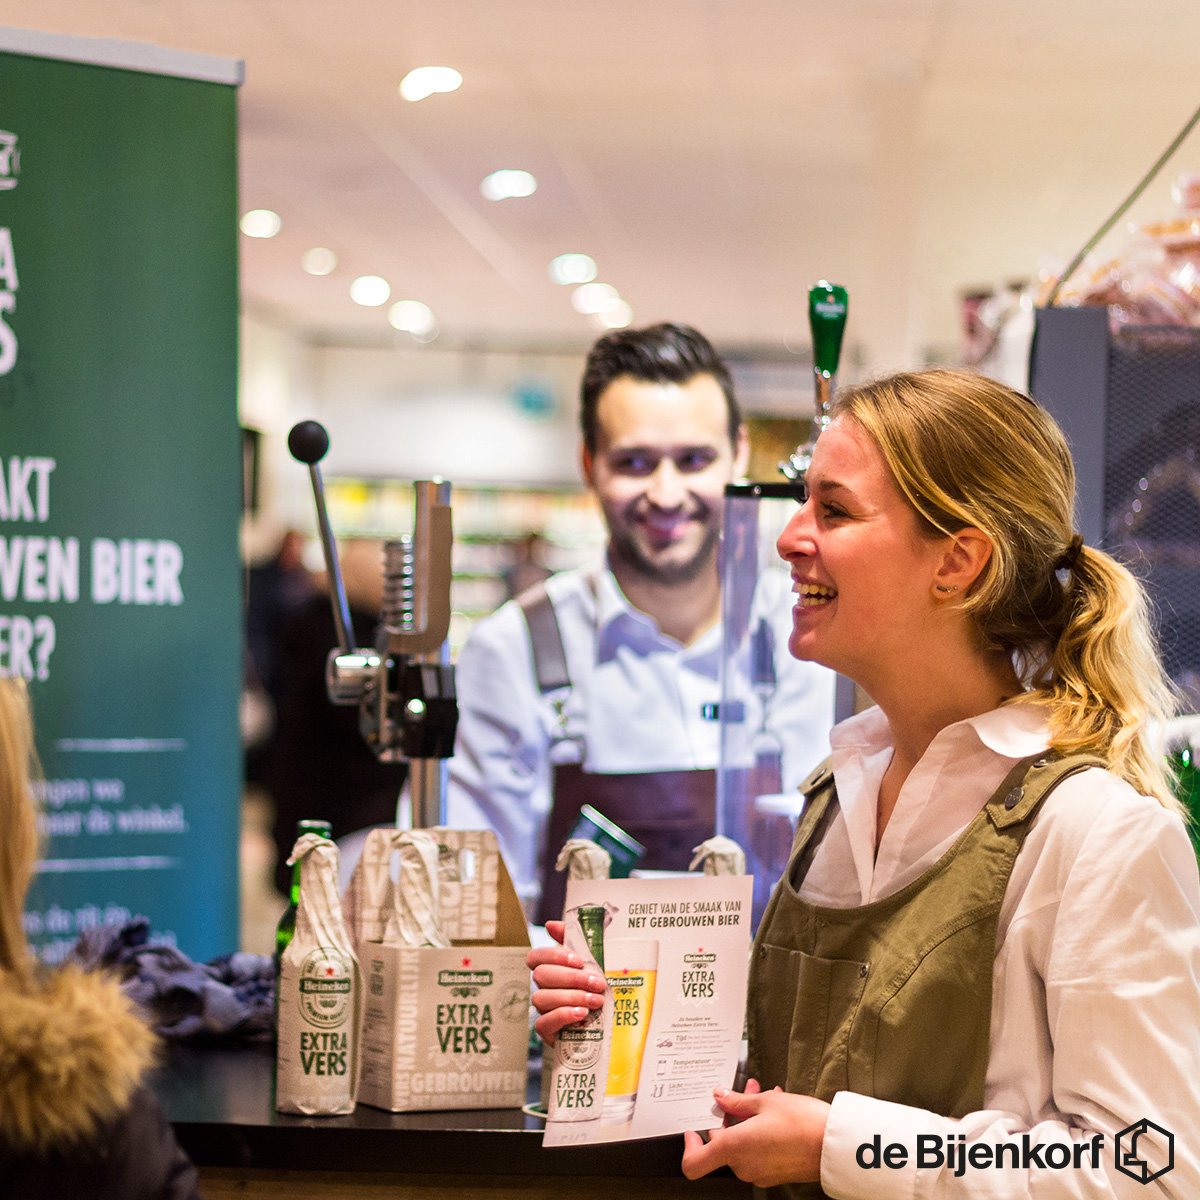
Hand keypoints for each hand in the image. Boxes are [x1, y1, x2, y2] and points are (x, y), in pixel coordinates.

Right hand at [527, 920, 604, 1043]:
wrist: (616, 1022)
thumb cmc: (602, 987)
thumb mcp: (595, 959)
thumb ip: (575, 939)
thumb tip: (550, 925)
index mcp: (553, 968)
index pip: (536, 956)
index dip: (553, 956)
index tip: (579, 961)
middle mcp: (544, 988)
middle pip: (541, 976)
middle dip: (572, 978)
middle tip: (597, 983)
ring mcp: (544, 1010)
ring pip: (541, 998)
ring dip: (571, 997)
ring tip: (595, 1001)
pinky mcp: (548, 1031)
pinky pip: (543, 1022)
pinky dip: (563, 1015)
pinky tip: (581, 1014)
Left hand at [681, 1086, 830, 1188]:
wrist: (834, 1145)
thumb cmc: (801, 1123)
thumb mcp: (765, 1102)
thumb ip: (737, 1101)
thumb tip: (720, 1097)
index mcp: (734, 1148)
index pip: (694, 1163)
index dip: (689, 1146)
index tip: (693, 1127)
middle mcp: (743, 1165)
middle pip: (722, 1144)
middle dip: (729, 1116)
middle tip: (743, 1092)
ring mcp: (759, 1172)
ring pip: (741, 1144)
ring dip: (747, 1120)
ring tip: (765, 1094)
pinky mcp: (774, 1173)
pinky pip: (757, 1152)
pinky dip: (759, 1132)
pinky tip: (775, 1109)